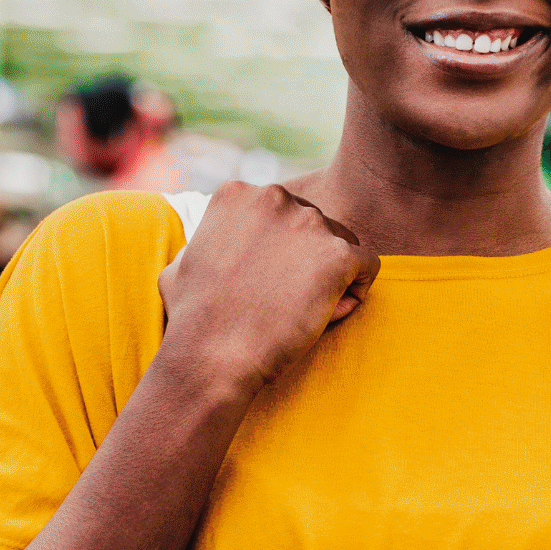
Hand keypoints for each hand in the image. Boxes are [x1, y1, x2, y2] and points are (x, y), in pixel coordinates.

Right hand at [157, 182, 376, 407]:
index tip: (262, 284)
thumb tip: (216, 237)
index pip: (284, 215)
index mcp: (239, 193)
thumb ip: (209, 240)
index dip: (281, 254)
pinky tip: (328, 313)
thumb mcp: (182, 262)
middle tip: (283, 302)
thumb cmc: (192, 319)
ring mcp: (309, 222)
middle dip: (308, 263)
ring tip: (301, 312)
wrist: (211, 356)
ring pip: (344, 244)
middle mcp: (275, 196)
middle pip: (316, 226)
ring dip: (332, 278)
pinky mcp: (337, 254)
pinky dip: (355, 291)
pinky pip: (368, 266)